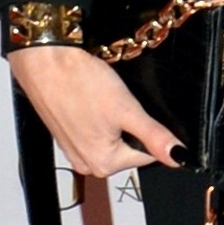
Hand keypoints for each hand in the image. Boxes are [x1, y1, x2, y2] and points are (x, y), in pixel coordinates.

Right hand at [8, 44, 184, 176]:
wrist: (45, 60)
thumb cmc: (79, 82)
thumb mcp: (127, 109)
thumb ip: (155, 136)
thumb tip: (178, 157)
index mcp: (104, 163)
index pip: (147, 155)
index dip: (149, 129)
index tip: (137, 109)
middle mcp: (86, 163)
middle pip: (129, 147)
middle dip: (130, 124)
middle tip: (116, 102)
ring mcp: (73, 150)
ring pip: (112, 136)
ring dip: (114, 118)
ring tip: (101, 98)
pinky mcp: (65, 135)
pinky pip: (93, 129)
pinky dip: (98, 115)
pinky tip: (91, 98)